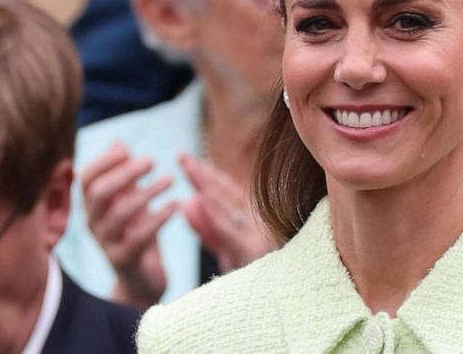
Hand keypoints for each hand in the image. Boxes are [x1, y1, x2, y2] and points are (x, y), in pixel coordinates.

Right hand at [81, 142, 175, 307]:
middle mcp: (93, 224)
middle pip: (99, 193)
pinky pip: (140, 236)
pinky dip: (159, 217)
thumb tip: (118, 143)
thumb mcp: (129, 202)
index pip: (85, 179)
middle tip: (152, 160)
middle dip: (124, 173)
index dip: (103, 162)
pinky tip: (175, 205)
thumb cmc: (136, 233)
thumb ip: (123, 177)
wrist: (142, 279)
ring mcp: (107, 243)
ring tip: (170, 179)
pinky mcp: (125, 260)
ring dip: (146, 193)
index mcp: (92, 207)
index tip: (126, 149)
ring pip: (119, 214)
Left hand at [179, 154, 273, 271]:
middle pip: (228, 196)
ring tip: (188, 168)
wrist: (281, 305)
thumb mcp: (225, 253)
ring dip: (207, 186)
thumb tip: (187, 202)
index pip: (230, 195)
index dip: (211, 176)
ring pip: (229, 209)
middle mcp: (259, 228)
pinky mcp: (253, 255)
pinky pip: (228, 233)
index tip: (192, 160)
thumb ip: (208, 229)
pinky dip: (212, 215)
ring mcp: (258, 239)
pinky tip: (197, 200)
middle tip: (181, 157)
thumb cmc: (256, 281)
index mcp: (254, 225)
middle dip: (203, 175)